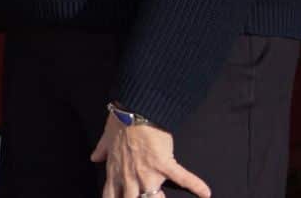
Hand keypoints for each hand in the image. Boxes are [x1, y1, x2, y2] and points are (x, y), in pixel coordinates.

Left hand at [91, 113, 210, 197]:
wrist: (134, 110)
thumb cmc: (120, 123)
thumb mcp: (106, 138)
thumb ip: (101, 150)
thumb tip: (94, 157)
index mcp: (115, 171)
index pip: (112, 197)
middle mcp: (130, 177)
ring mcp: (147, 173)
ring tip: (164, 197)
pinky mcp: (165, 164)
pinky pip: (182, 178)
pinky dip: (196, 186)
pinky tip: (205, 193)